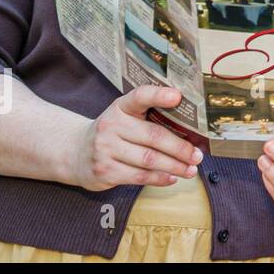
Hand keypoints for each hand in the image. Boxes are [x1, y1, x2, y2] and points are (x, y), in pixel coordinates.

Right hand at [70, 85, 202, 190]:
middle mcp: (111, 126)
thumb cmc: (113, 133)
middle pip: (154, 136)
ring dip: (174, 166)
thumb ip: (149, 116)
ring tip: (190, 170)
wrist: (75, 153)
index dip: (158, 95)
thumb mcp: (125, 117)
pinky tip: (172, 178)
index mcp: (120, 107)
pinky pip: (139, 176)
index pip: (140, 96)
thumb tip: (190, 128)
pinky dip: (159, 178)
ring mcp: (105, 149)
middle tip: (197, 155)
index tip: (177, 96)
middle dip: (180, 148)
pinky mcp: (104, 171)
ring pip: (149, 159)